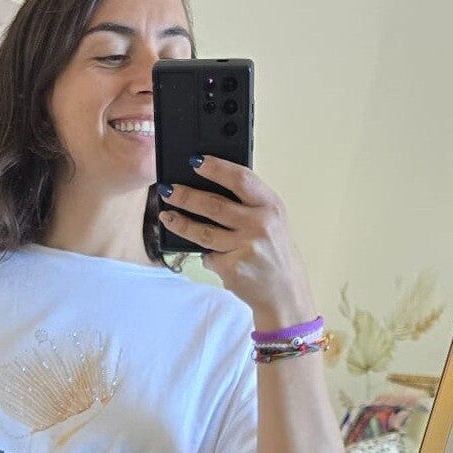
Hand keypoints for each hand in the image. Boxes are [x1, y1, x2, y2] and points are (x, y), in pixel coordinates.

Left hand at [158, 155, 313, 323]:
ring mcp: (246, 247)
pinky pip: (209, 256)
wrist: (284, 291)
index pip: (241, 179)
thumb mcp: (272, 220)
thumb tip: (206, 185)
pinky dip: (206, 255)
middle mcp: (260, 224)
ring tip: (167, 216)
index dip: (216, 167)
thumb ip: (248, 203)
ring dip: (180, 223)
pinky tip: (209, 254)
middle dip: (185, 195)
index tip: (195, 161)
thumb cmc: (273, 251)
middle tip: (167, 189)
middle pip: (214, 204)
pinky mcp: (233, 268)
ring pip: (203, 232)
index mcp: (271, 206)